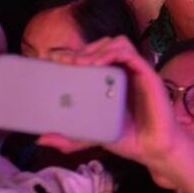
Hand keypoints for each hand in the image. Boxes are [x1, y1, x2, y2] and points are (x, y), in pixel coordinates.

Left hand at [37, 36, 193, 190]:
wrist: (152, 149)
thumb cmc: (127, 139)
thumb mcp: (91, 136)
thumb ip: (70, 137)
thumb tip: (41, 139)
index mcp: (110, 81)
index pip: (92, 56)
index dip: (73, 53)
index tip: (52, 59)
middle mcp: (123, 72)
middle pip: (103, 45)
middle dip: (82, 49)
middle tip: (63, 62)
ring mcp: (136, 71)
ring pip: (118, 43)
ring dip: (97, 48)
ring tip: (80, 63)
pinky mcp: (148, 75)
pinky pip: (131, 55)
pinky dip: (113, 54)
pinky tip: (98, 64)